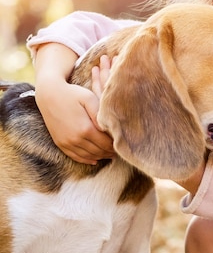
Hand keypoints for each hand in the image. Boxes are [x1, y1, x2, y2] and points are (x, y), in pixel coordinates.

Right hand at [34, 43, 113, 163]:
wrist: (49, 94)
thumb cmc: (72, 94)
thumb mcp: (89, 99)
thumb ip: (100, 114)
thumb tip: (109, 129)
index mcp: (85, 129)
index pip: (106, 143)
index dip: (116, 145)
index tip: (123, 143)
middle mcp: (75, 139)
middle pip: (99, 151)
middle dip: (110, 152)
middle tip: (119, 151)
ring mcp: (66, 143)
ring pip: (88, 156)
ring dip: (101, 156)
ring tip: (110, 154)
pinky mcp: (60, 143)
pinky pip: (75, 156)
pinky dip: (86, 159)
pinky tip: (95, 159)